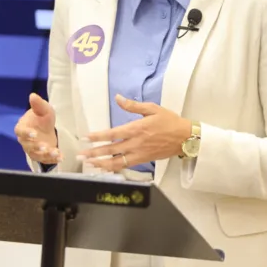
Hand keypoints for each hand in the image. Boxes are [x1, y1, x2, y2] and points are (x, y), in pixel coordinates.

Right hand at [14, 93, 60, 164]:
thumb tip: (32, 95)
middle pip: (28, 146)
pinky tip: (61, 157)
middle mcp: (25, 141)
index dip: (26, 133)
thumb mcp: (43, 109)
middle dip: (37, 147)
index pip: (21, 132)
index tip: (34, 134)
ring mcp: (32, 150)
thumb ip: (38, 104)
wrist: (45, 127)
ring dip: (46, 155)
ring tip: (56, 153)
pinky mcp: (40, 156)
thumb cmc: (41, 117)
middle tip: (45, 147)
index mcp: (22, 128)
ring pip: (37, 155)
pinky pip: (45, 160)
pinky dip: (53, 160)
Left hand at [77, 95, 191, 171]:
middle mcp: (136, 143)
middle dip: (94, 153)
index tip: (85, 138)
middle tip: (80, 155)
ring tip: (89, 164)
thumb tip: (118, 98)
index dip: (97, 137)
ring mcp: (139, 153)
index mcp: (136, 128)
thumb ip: (133, 105)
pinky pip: (126, 166)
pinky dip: (114, 168)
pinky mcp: (143, 160)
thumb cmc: (170, 121)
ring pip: (117, 161)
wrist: (186, 138)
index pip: (112, 134)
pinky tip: (104, 168)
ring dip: (101, 164)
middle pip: (111, 150)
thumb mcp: (152, 108)